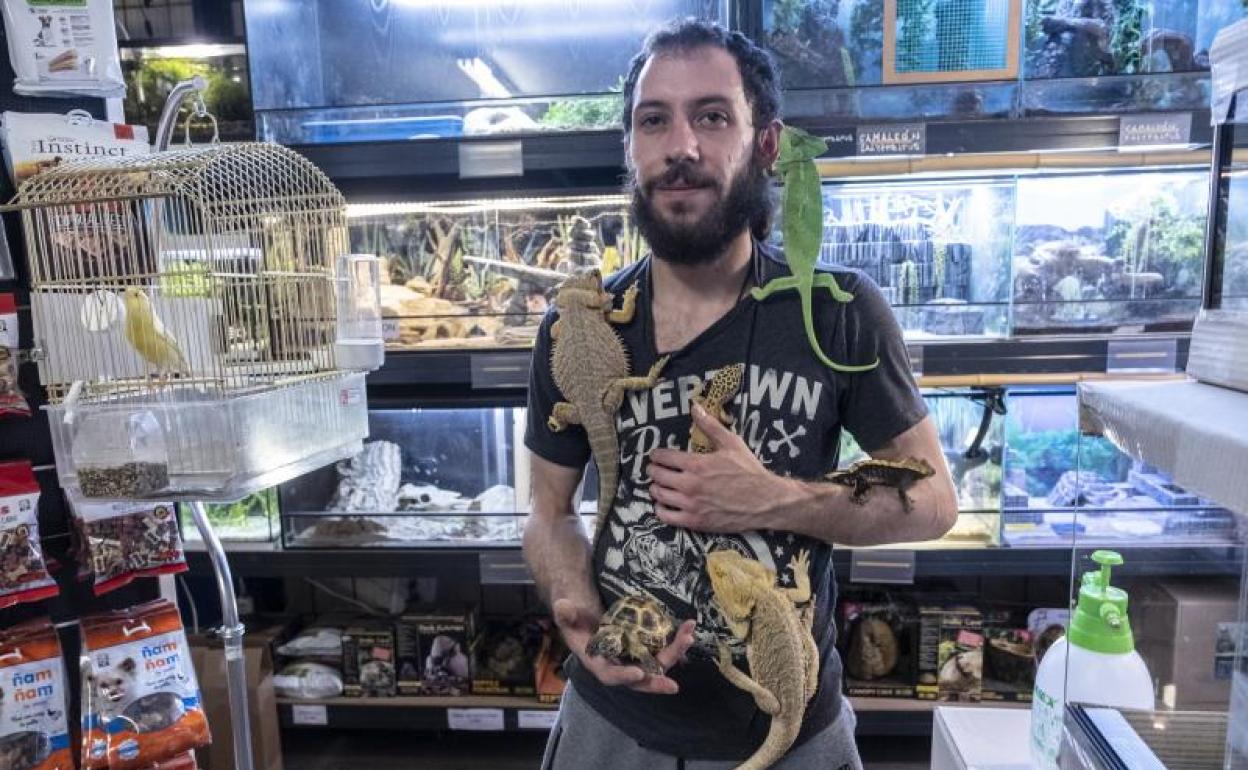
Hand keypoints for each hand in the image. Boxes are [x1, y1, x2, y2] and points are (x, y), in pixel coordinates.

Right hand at [553, 599, 695, 694]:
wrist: (584, 608)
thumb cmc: (573, 613)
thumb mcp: (566, 610)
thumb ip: (565, 612)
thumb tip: (563, 607)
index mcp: (596, 660)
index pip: (609, 674)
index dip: (622, 676)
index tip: (638, 674)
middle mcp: (617, 663)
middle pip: (639, 677)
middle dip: (656, 679)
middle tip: (673, 686)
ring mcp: (632, 655)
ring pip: (655, 662)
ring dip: (674, 652)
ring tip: (689, 636)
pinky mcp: (643, 646)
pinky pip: (661, 648)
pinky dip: (675, 642)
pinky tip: (688, 630)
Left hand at [649, 404, 803, 532]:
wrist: (765, 501)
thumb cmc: (749, 471)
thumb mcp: (731, 443)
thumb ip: (710, 425)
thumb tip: (694, 407)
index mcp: (697, 464)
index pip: (663, 457)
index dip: (656, 455)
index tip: (656, 455)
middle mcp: (690, 485)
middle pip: (657, 476)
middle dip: (653, 470)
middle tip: (655, 468)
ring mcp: (691, 505)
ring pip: (659, 495)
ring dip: (655, 488)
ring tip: (658, 485)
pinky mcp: (695, 522)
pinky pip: (666, 516)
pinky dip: (660, 509)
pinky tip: (664, 504)